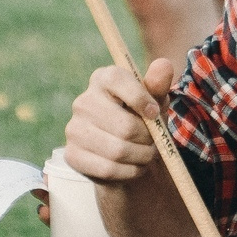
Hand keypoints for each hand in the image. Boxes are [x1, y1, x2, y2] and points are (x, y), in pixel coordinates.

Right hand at [62, 57, 177, 183]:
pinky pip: (108, 169)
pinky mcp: (72, 155)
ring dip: (142, 157)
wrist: (125, 155)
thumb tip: (164, 64)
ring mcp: (73, 129)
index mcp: (102, 79)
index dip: (142, 98)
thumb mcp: (154, 102)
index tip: (155, 113)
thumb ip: (158, 85)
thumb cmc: (142, 120)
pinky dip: (129, 172)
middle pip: (125, 125)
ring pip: (118, 150)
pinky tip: (134, 166)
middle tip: (156, 142)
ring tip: (147, 154)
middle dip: (148, 139)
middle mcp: (83, 101)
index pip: (118, 80)